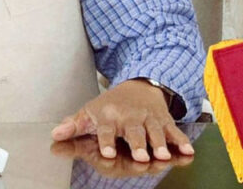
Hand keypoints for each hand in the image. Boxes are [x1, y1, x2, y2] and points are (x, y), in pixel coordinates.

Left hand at [50, 79, 193, 161]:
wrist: (139, 85)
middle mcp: (130, 117)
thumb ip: (74, 127)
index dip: (106, 142)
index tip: (107, 153)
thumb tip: (55, 136)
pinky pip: (174, 132)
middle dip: (138, 144)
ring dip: (160, 144)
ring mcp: (149, 119)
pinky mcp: (164, 121)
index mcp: (109, 116)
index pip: (106, 130)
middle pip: (134, 132)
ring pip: (155, 132)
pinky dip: (181, 142)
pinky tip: (188, 152)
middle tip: (141, 157)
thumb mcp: (90, 113)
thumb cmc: (111, 106)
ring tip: (163, 156)